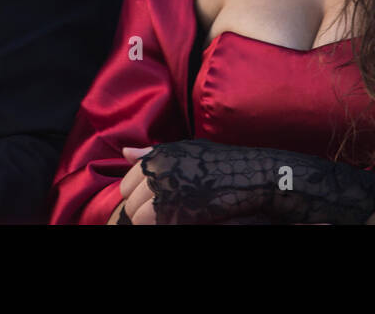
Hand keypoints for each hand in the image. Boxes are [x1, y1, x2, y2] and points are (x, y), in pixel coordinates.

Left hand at [113, 144, 271, 224]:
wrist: (249, 176)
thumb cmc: (218, 162)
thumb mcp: (185, 150)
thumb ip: (152, 153)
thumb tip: (125, 152)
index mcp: (157, 156)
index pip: (126, 186)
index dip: (138, 197)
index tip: (155, 201)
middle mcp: (158, 171)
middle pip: (131, 203)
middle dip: (143, 211)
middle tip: (165, 212)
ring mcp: (168, 191)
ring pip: (139, 218)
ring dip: (151, 221)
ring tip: (171, 217)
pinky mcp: (179, 210)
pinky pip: (155, 224)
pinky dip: (164, 224)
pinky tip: (180, 220)